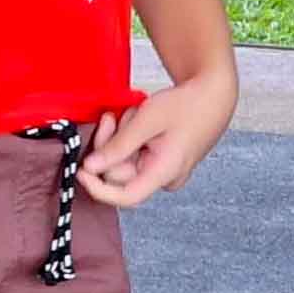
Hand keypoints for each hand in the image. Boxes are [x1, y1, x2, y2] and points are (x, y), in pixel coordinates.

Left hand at [80, 58, 239, 206]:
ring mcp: (163, 171)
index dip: (97, 188)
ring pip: (124, 162)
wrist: (213, 94)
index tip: (80, 170)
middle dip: (110, 145)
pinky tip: (137, 120)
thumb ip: (118, 146)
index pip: (125, 197)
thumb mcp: (147, 120)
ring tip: (134, 114)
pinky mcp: (161, 162)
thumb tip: (91, 167)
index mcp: (165, 172)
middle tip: (111, 118)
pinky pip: (134, 156)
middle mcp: (165, 178)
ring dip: (121, 137)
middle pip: (120, 173)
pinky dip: (129, 138)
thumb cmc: (186, 105)